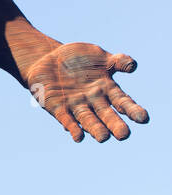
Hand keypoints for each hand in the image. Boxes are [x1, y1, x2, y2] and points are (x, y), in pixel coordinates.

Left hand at [24, 42, 148, 141]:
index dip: (132, 110)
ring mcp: (76, 105)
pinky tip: (78, 136)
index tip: (144, 119)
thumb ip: (117, 61)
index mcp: (107, 89)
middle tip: (123, 135)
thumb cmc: (78, 59)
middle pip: (106, 115)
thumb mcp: (99, 56)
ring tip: (103, 138)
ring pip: (88, 120)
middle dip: (114, 124)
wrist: (49, 59)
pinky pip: (66, 119)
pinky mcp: (58, 108)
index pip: (122, 101)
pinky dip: (72, 127)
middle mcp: (94, 101)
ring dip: (95, 129)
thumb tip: (133, 66)